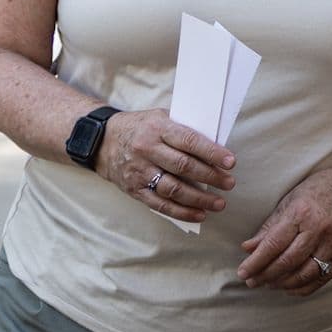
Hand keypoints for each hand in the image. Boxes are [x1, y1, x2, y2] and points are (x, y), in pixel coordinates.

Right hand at [102, 109, 234, 222]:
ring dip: (199, 199)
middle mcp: (147, 150)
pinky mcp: (135, 189)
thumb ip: (183, 128)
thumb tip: (216, 143)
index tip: (230, 162)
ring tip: (219, 203)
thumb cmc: (140, 127)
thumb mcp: (160, 117)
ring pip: (173, 189)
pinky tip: (199, 214)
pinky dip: (182, 211)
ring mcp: (139, 171)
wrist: (101, 141)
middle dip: (210, 176)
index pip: (189, 141)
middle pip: (183, 166)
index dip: (211, 152)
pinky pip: (160, 204)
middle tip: (229, 183)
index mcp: (157, 128)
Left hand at [237, 165, 331, 294]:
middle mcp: (319, 230)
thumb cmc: (321, 189)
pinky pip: (321, 278)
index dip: (256, 261)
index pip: (274, 244)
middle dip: (265, 275)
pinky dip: (302, 287)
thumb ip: (270, 226)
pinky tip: (289, 288)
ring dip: (282, 283)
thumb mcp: (292, 199)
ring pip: (304, 274)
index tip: (242, 272)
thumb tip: (248, 247)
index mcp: (302, 213)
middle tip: (251, 281)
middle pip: (287, 262)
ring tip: (268, 284)